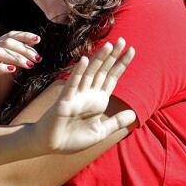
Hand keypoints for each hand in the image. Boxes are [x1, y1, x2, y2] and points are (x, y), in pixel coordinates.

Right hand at [0, 31, 41, 114]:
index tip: (38, 39)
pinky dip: (1, 67)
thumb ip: (19, 59)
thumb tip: (34, 47)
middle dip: (24, 49)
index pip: (9, 36)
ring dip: (16, 58)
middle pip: (6, 42)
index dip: (24, 36)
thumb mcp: (11, 72)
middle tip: (37, 59)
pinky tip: (12, 70)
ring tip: (28, 65)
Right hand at [33, 38, 136, 153]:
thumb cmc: (73, 139)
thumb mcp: (100, 132)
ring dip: (99, 59)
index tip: (132, 50)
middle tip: (123, 40)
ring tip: (109, 46)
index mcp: (98, 100)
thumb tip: (134, 114)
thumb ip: (116, 122)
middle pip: (103, 71)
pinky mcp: (65, 100)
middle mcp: (88, 94)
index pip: (112, 77)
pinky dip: (79, 72)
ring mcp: (77, 95)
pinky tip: (85, 60)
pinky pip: (73, 83)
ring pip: (90, 73)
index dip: (121, 64)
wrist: (51, 145)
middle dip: (113, 56)